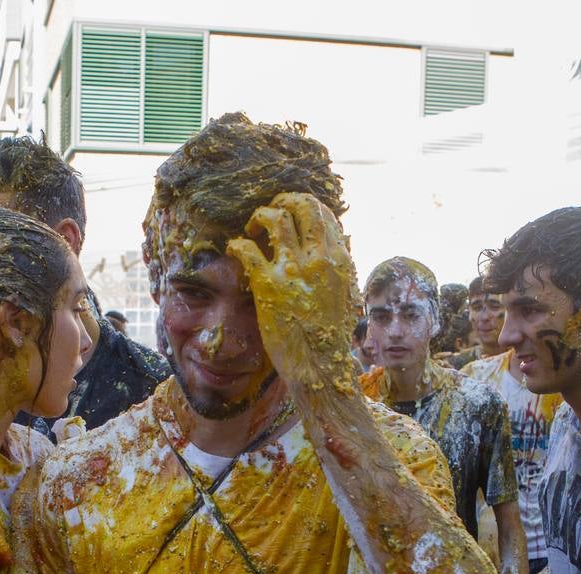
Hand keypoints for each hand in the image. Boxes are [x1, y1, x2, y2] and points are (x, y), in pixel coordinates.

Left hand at [226, 193, 360, 392]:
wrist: (320, 365)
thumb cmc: (330, 336)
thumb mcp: (346, 294)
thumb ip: (339, 269)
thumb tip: (336, 250)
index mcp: (339, 260)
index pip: (323, 214)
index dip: (303, 207)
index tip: (292, 215)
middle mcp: (318, 259)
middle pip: (302, 205)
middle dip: (282, 201)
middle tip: (270, 213)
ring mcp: (293, 270)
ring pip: (275, 218)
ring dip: (259, 217)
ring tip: (251, 229)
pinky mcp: (269, 285)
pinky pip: (247, 249)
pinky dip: (237, 243)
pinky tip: (234, 248)